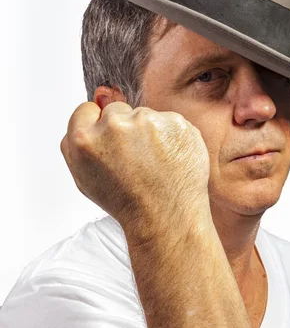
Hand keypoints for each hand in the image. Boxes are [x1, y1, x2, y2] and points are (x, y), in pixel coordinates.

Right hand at [60, 102, 211, 241]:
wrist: (166, 217)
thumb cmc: (127, 202)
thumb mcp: (84, 179)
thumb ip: (77, 145)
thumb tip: (89, 113)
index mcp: (85, 138)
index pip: (86, 110)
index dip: (97, 124)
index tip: (108, 138)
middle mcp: (114, 125)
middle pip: (117, 110)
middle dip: (124, 127)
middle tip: (134, 157)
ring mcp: (147, 121)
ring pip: (144, 115)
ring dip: (149, 132)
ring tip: (153, 163)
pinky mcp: (174, 122)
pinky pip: (169, 121)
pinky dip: (171, 136)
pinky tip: (169, 158)